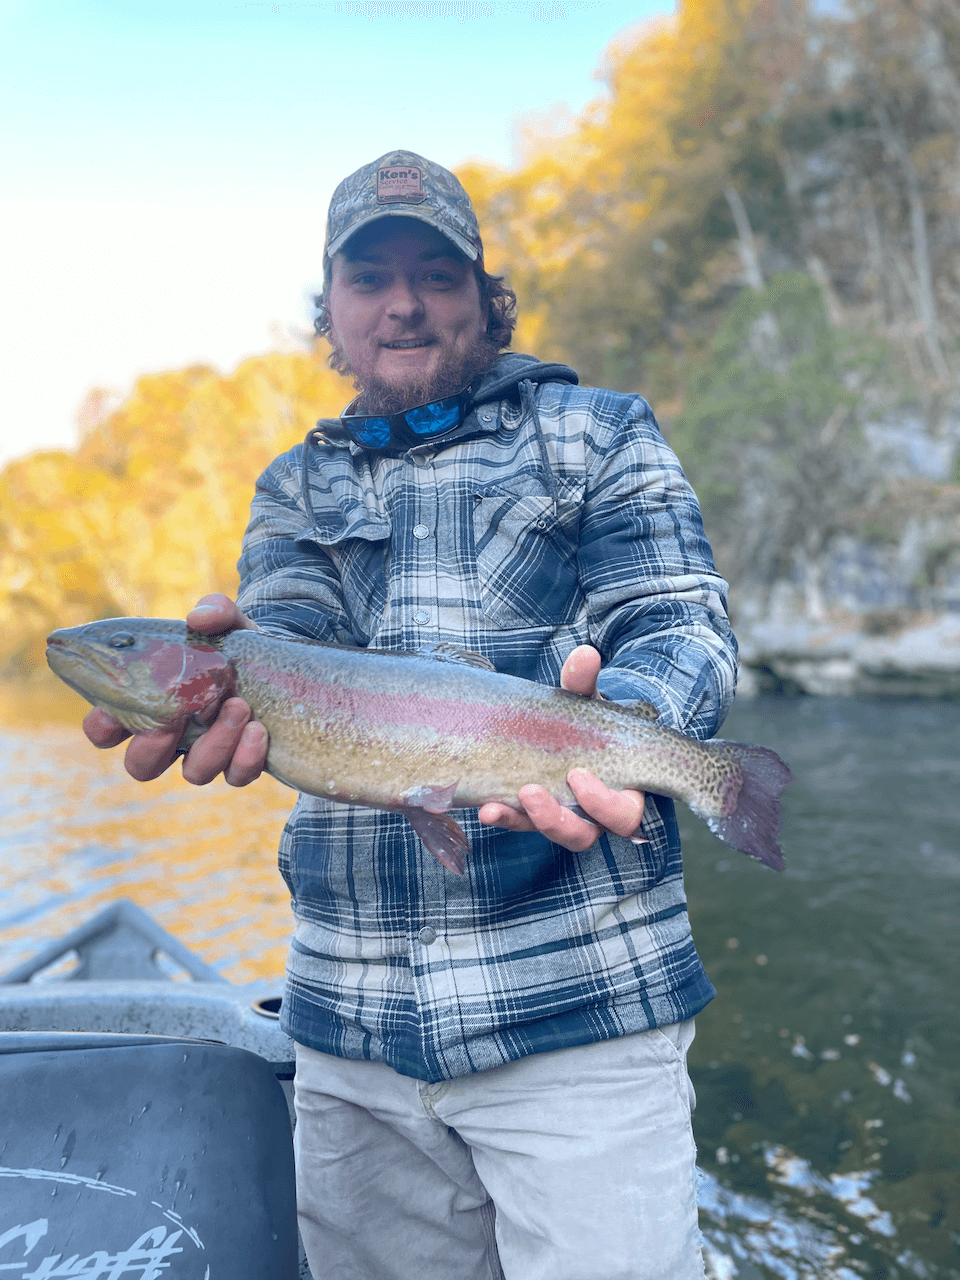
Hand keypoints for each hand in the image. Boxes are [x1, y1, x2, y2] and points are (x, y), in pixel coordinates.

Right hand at [82, 594, 268, 787]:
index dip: (101, 727)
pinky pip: (236, 776)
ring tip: (238, 706)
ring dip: (213, 745)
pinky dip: (245, 757)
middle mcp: (172, 737)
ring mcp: (206, 754)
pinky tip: (258, 730)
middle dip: (153, 747)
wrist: (279, 664)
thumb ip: (213, 611)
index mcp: (149, 704)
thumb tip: (198, 619)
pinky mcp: (240, 763)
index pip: (104, 730)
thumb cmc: (234, 644)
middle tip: (176, 716)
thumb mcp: (226, 622)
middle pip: (141, 765)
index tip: (112, 712)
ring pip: (194, 773)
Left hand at [477, 645, 645, 850]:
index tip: (576, 776)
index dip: (603, 804)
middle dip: (557, 819)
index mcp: (622, 790)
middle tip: (530, 792)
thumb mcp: (586, 699)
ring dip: (522, 821)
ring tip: (492, 808)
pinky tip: (484, 807)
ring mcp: (564, 817)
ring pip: (549, 834)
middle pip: (584, 834)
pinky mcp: (534, 817)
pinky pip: (520, 823)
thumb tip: (585, 654)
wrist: (565, 725)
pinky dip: (503, 816)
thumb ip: (583, 682)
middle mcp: (595, 813)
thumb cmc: (587, 717)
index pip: (623, 815)